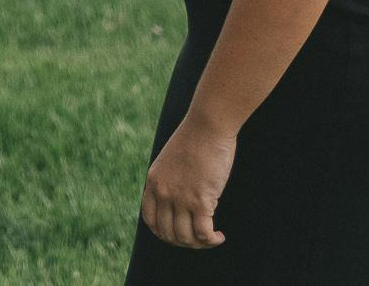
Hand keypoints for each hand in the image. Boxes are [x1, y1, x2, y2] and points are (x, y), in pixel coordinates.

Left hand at [140, 111, 233, 249]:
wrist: (208, 125)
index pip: (150, 219)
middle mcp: (164, 193)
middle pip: (168, 233)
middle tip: (198, 239)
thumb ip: (170, 180)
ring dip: (199, 244)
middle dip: (183, 242)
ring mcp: (181, 198)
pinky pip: (203, 233)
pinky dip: (211, 240)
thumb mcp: (171, 160)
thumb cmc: (196, 138)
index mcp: (154, 182)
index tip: (178, 234)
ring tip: (210, 238)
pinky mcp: (201, 201)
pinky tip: (218, 236)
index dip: (163, 232)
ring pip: (186, 237)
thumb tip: (179, 203)